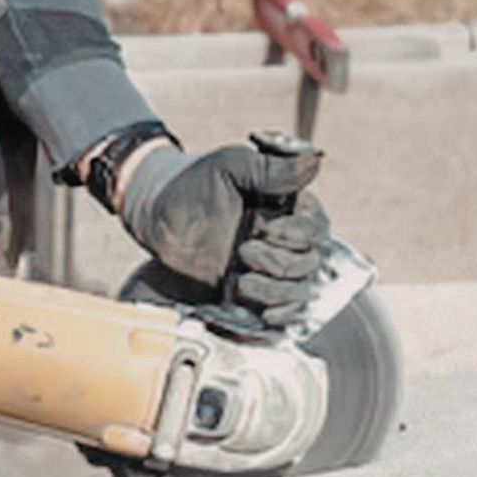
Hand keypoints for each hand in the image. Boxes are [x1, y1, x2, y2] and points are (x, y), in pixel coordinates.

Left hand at [117, 138, 329, 325]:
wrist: (159, 217)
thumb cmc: (195, 183)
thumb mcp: (231, 166)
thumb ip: (271, 168)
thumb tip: (314, 161)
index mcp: (290, 207)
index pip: (316, 228)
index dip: (297, 233)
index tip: (262, 227)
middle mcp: (287, 239)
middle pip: (311, 262)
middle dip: (281, 263)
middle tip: (244, 250)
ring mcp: (272, 268)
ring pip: (300, 290)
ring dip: (276, 291)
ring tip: (241, 280)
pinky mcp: (257, 292)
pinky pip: (285, 312)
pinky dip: (282, 315)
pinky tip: (266, 314)